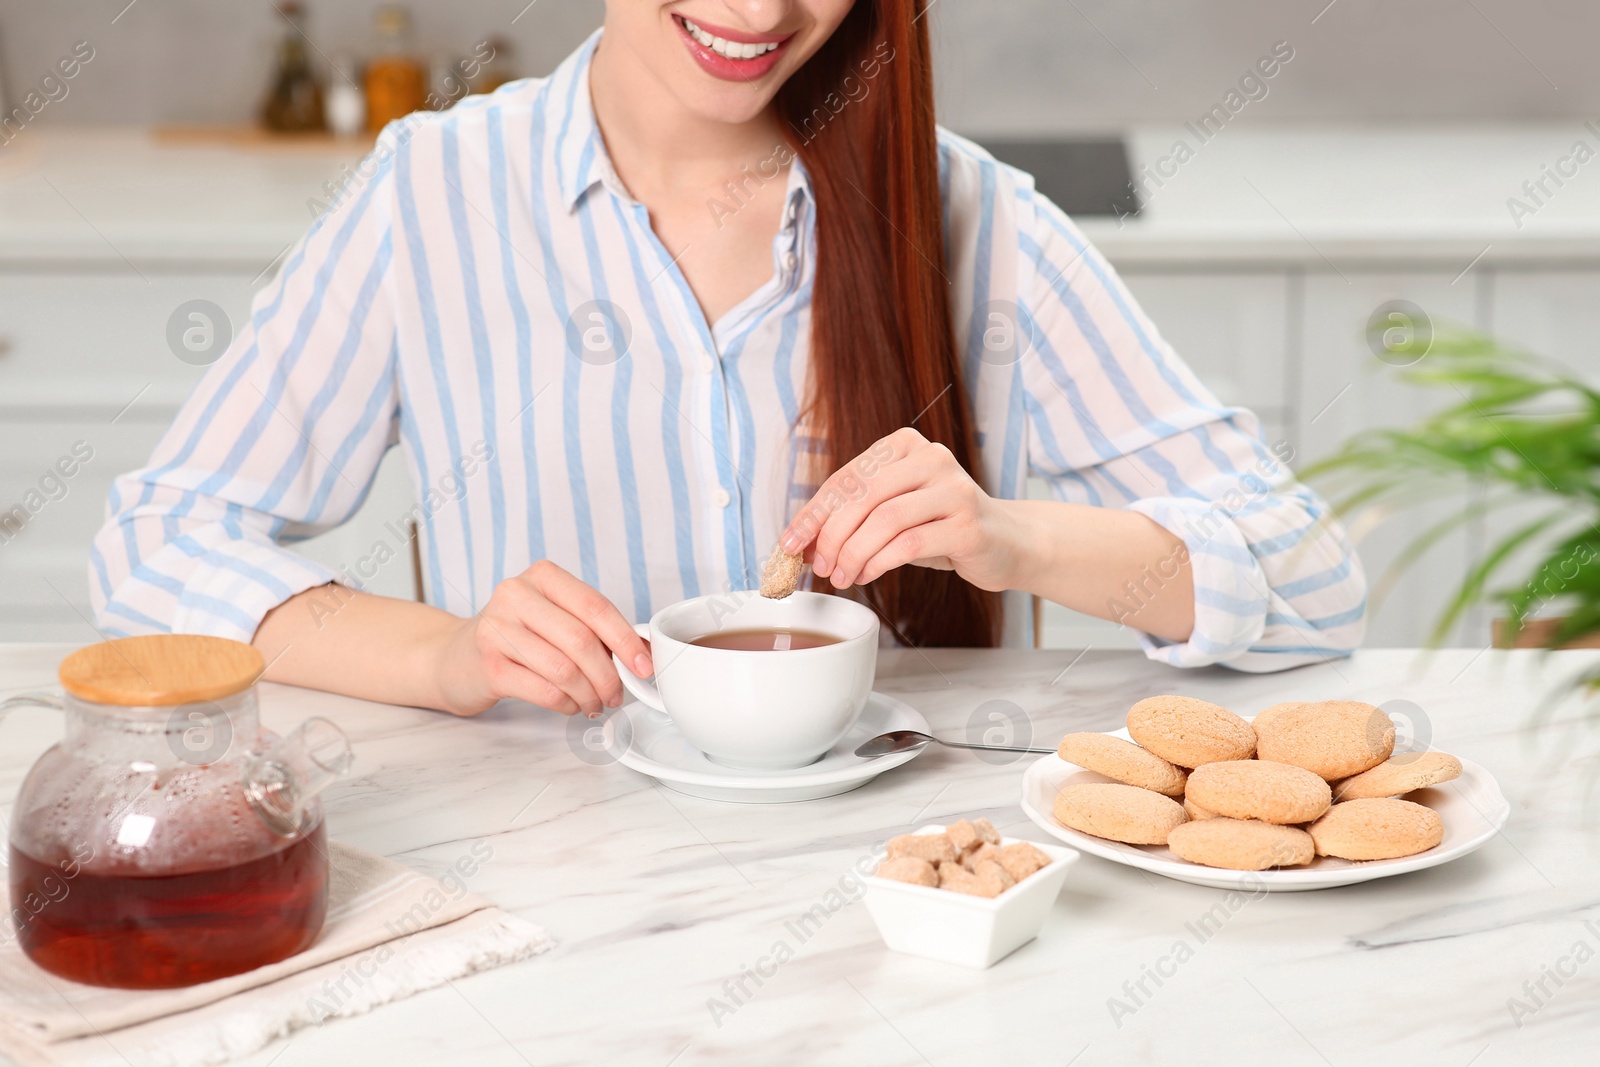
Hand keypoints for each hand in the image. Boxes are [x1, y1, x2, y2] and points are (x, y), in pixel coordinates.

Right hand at [432, 561, 652, 717]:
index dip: (626, 640)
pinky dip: (566, 704)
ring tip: (595, 703)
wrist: (454, 657)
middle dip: (609, 675)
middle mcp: (516, 595)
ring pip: (564, 669)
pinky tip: (570, 706)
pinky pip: (543, 690)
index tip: (644, 666)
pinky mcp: (488, 665)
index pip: (596, 607)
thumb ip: (592, 628)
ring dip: (589, 694)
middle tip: (618, 694)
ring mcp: (497, 629)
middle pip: (582, 640)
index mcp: (542, 576)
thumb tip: (642, 653)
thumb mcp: (553, 618)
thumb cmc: (515, 637)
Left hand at [779, 427, 1024, 592]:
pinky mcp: (968, 523)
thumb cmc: (939, 528)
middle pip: (862, 495)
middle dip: (830, 536)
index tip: (789, 543)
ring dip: (853, 554)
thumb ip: (851, 520)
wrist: (1005, 542)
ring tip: (841, 577)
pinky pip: (909, 544)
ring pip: (884, 520)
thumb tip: (800, 544)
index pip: (846, 478)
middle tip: (818, 567)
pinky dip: (879, 563)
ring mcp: (954, 488)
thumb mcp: (891, 515)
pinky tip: (866, 575)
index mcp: (904, 445)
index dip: (813, 513)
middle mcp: (931, 457)